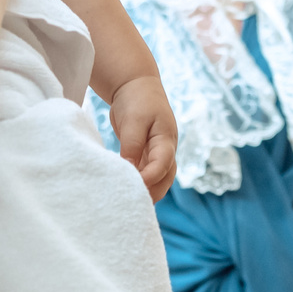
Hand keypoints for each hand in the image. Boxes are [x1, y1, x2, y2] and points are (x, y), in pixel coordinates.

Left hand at [106, 74, 178, 199]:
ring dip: (147, 191)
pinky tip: (126, 192)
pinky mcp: (146, 155)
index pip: (162, 164)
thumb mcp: (133, 120)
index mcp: (166, 139)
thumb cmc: (136, 100)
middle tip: (132, 205)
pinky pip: (146, 174)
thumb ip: (132, 144)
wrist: (136, 86)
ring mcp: (157, 154)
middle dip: (152, 193)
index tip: (135, 186)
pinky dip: (139, 183)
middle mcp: (165, 150)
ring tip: (129, 203)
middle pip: (165, 178)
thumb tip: (128, 169)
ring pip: (157, 179)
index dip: (150, 177)